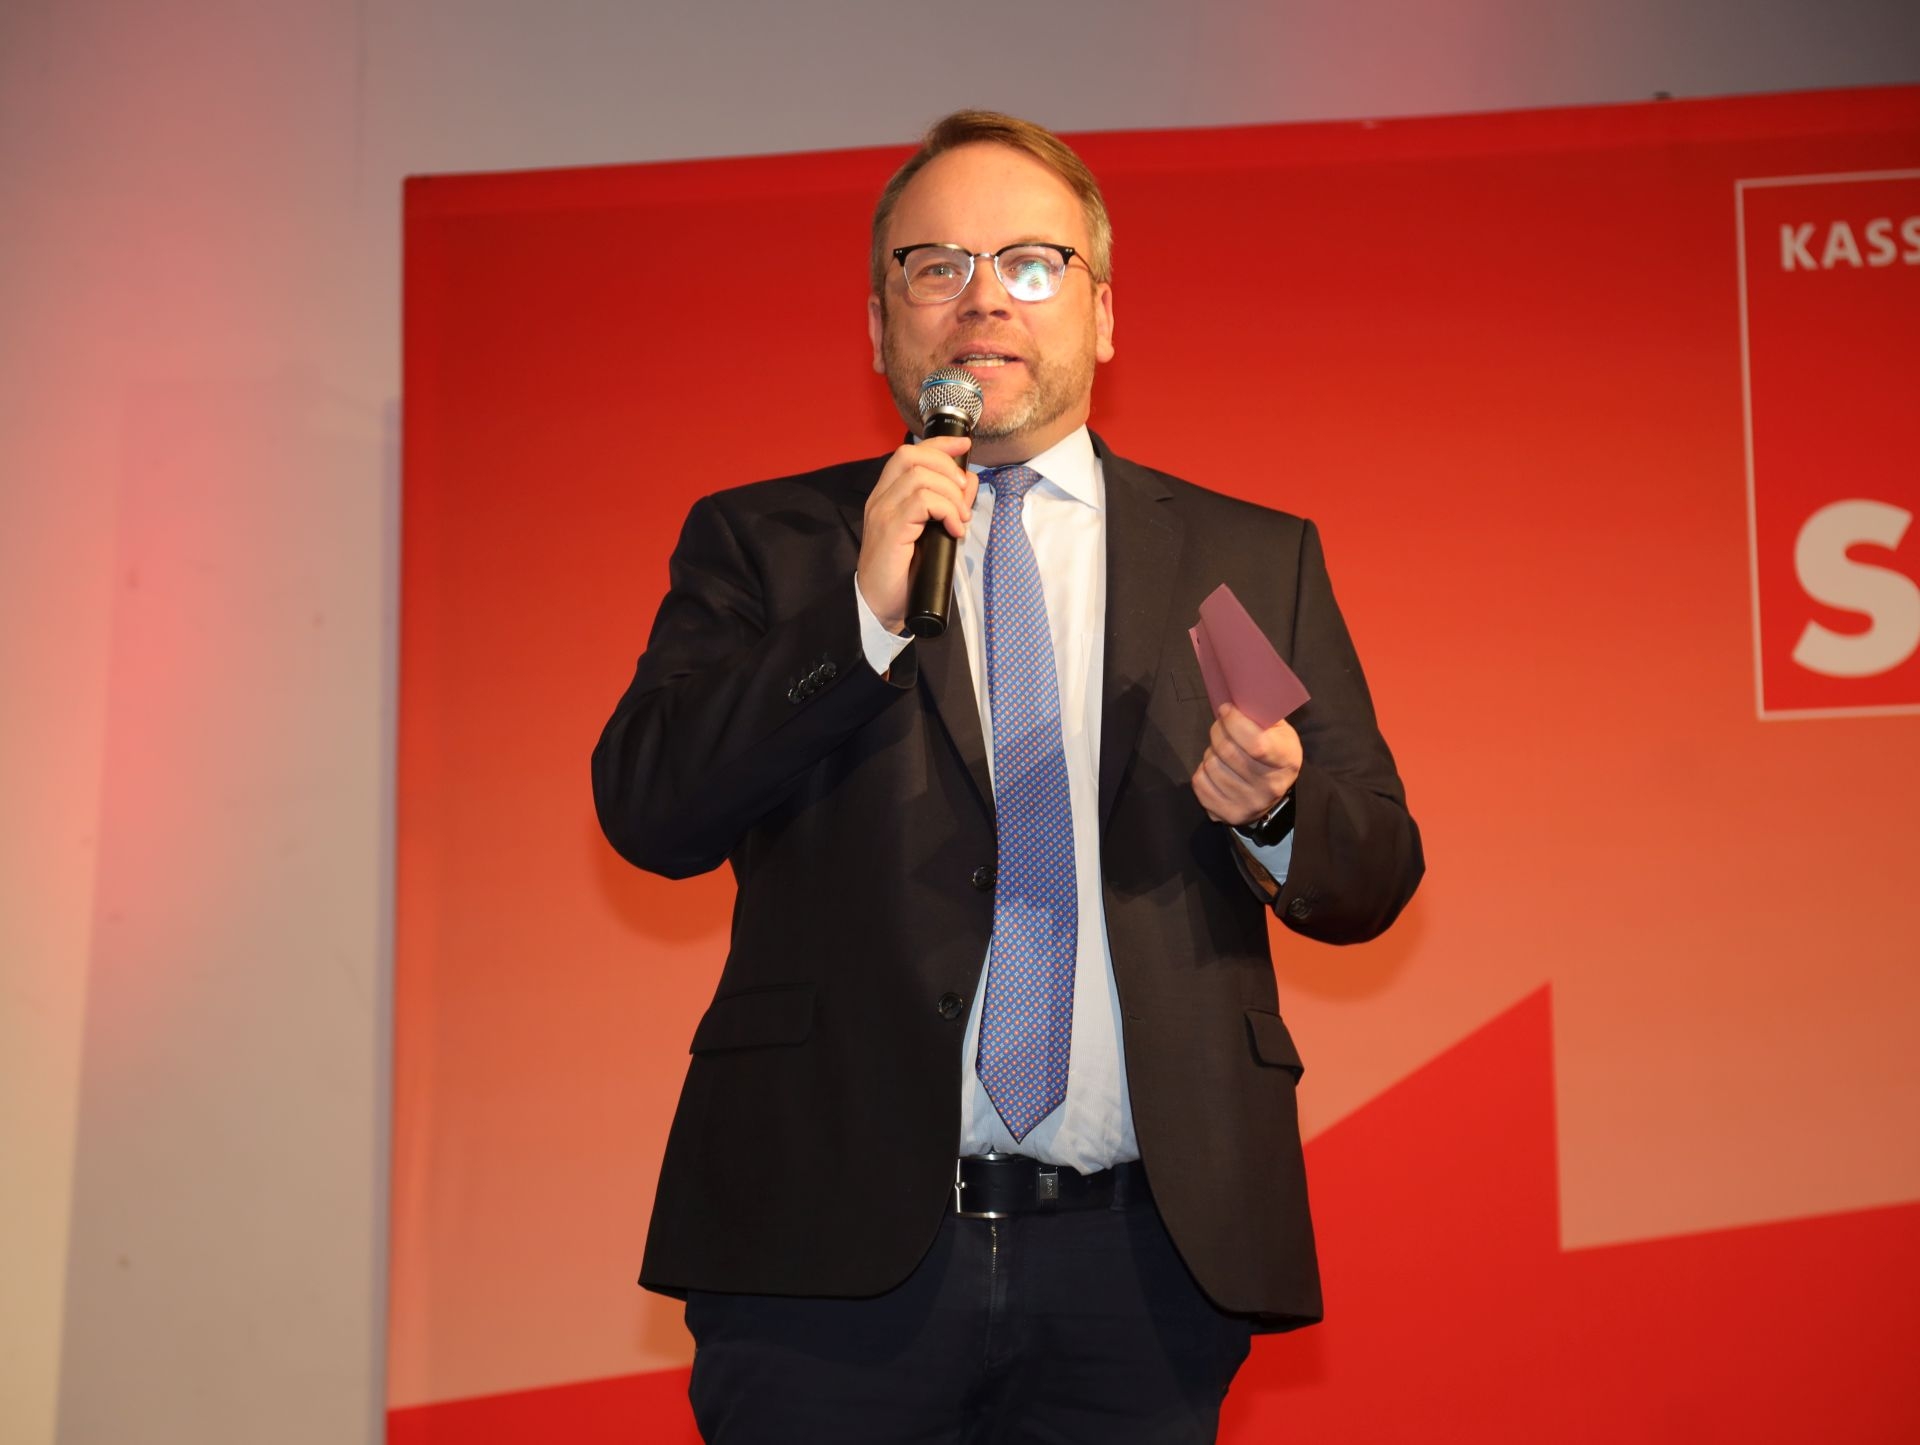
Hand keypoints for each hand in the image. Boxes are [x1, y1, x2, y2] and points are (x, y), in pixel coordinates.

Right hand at [856, 436, 976, 633]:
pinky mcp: (890, 529)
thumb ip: (946, 504)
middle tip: (963, 495)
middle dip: (947, 467)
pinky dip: (946, 510)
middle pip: (912, 456)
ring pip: (920, 476)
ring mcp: (883, 512)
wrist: (880, 606)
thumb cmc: (904, 574)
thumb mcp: (930, 532)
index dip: (940, 443)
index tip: (965, 445)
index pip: (910, 453)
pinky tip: (954, 530)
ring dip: (950, 494)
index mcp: (887, 496)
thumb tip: (968, 480)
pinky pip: (922, 501)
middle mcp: (880, 498)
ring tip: (960, 519)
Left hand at [1191, 703, 1301, 826]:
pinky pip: (1200, 783)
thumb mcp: (1278, 729)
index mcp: (1287, 761)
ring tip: (1222, 751)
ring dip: (1211, 752)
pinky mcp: (1228, 815)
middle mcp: (1270, 788)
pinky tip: (1216, 768)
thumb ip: (1261, 714)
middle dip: (1218, 730)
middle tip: (1221, 725)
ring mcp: (1249, 805)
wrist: (1273, 790)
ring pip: (1211, 765)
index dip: (1235, 722)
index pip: (1255, 744)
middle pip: (1228, 752)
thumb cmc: (1272, 750)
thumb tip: (1234, 698)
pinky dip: (1202, 770)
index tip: (1227, 709)